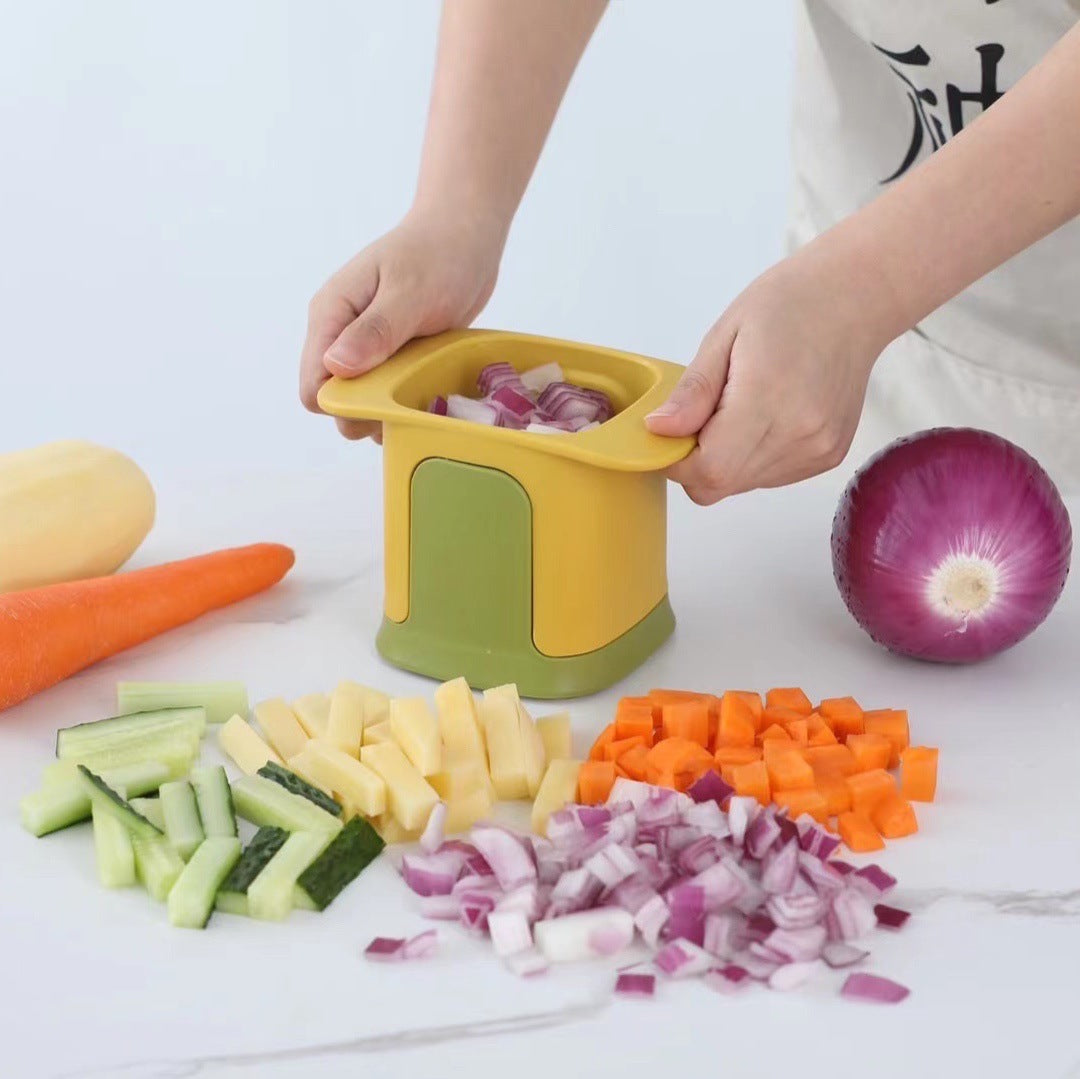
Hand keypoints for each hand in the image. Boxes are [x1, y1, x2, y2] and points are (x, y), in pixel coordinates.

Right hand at [300, 208, 503, 438]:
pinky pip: (389, 393)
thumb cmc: (439, 254)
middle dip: (369, 412)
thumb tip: (335, 366)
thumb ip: (375, 330)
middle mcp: (341, 335)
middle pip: (336, 402)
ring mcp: (366, 347)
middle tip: (410, 400)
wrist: (465, 233)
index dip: (342, 405)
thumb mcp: (409, 292)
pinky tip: (433, 389)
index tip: (383, 402)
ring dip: (392, 410)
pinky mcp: (391, 355)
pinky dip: (408, 400)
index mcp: (331, 315)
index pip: (313, 386)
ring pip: (364, 402)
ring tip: (426, 392)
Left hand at [645, 247, 894, 503]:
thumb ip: (692, 392)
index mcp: (768, 397)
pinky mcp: (828, 456)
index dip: (676, 460)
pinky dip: (751, 457)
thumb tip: (659, 430)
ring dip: (724, 458)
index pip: (708, 469)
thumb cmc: (791, 304)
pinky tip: (764, 416)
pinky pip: (768, 477)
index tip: (667, 434)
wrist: (854, 298)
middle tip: (701, 413)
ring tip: (739, 406)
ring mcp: (818, 450)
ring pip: (741, 484)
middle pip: (721, 484)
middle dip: (695, 460)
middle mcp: (800, 433)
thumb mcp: (724, 336)